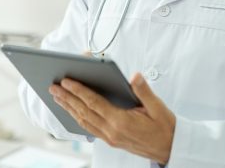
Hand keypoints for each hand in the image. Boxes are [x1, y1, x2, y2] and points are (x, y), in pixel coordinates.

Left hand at [48, 72, 175, 163]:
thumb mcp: (158, 107)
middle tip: (53, 87)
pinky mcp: (111, 140)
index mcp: (121, 122)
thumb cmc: (165, 127)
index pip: (94, 103)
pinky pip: (89, 128)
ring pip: (83, 121)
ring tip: (57, 97)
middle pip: (84, 112)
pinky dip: (77, 118)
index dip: (79, 91)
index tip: (66, 82)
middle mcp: (112, 131)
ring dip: (68, 108)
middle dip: (67, 98)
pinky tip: (71, 111)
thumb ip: (144, 91)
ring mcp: (110, 137)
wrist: (171, 148)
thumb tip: (135, 76)